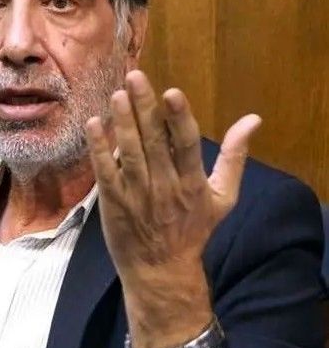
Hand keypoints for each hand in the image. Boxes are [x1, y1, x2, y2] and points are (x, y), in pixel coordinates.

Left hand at [85, 70, 260, 347]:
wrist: (160, 270)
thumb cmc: (191, 232)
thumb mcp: (223, 198)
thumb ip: (235, 157)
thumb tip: (253, 120)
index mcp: (192, 183)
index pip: (186, 144)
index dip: (178, 118)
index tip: (171, 92)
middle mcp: (165, 186)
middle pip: (153, 142)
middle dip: (144, 108)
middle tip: (135, 77)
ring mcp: (137, 194)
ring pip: (129, 152)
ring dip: (122, 122)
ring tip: (117, 94)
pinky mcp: (113, 201)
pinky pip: (105, 171)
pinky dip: (99, 148)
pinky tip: (93, 125)